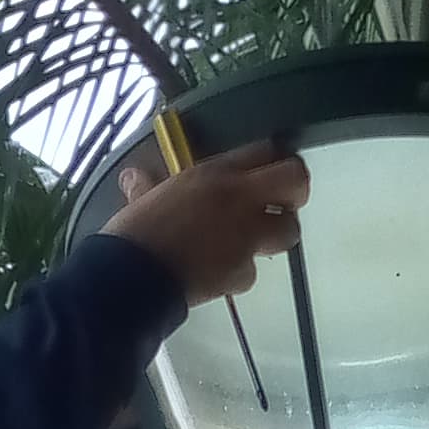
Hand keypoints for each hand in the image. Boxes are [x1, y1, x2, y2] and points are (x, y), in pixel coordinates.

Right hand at [101, 138, 308, 308]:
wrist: (132, 278)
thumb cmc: (135, 234)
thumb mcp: (143, 198)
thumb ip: (148, 185)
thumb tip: (134, 178)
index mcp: (216, 173)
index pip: (265, 150)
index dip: (272, 160)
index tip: (268, 170)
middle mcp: (239, 199)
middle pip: (296, 181)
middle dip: (295, 192)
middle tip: (282, 203)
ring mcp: (245, 237)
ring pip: (288, 231)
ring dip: (275, 236)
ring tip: (253, 241)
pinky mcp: (241, 272)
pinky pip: (252, 270)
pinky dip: (239, 273)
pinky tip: (220, 273)